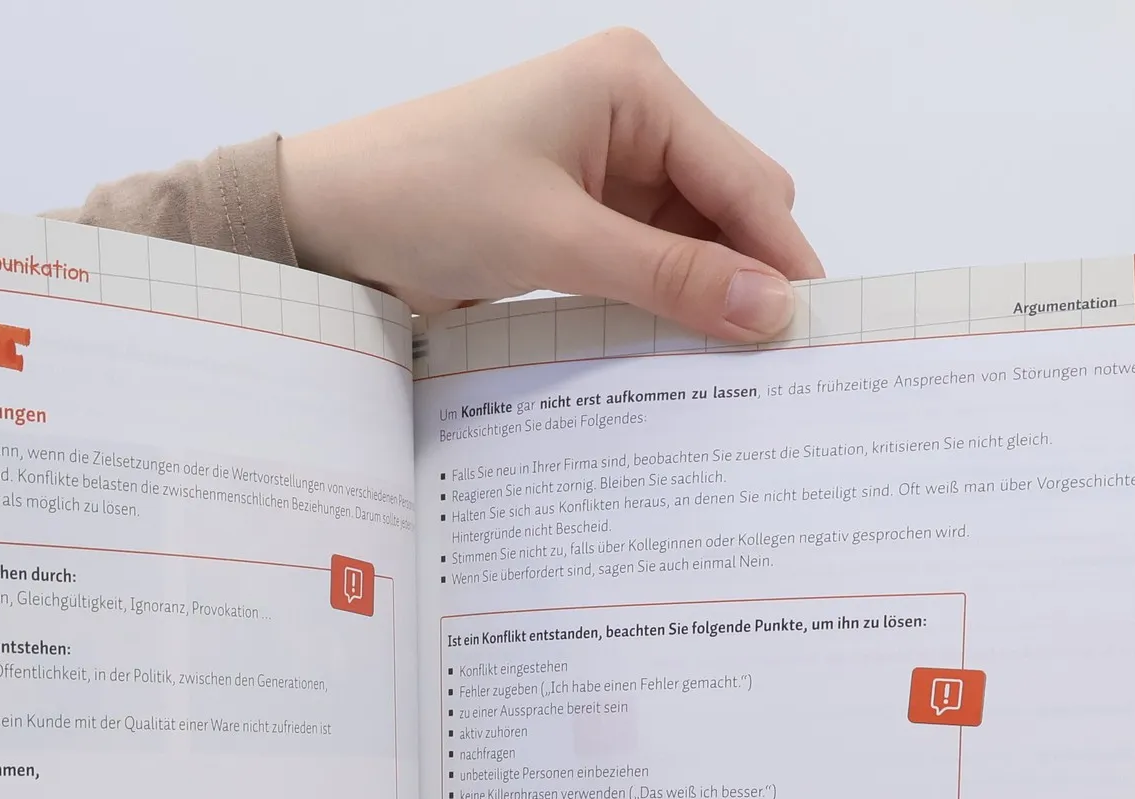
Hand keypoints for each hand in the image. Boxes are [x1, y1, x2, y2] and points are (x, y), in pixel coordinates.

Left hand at [280, 29, 821, 341]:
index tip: (808, 338)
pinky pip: (650, 266)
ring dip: (704, 301)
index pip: (744, 178)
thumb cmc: (420, 198)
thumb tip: (769, 309)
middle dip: (746, 280)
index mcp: (633, 86)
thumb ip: (668, 276)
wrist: (326, 223)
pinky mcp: (580, 220)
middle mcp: (631, 118)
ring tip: (722, 375)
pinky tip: (672, 354)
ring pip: (695, 244)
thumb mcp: (554, 241)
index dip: (780, 258)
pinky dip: (663, 308)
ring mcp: (606, 171)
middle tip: (765, 370)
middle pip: (731, 209)